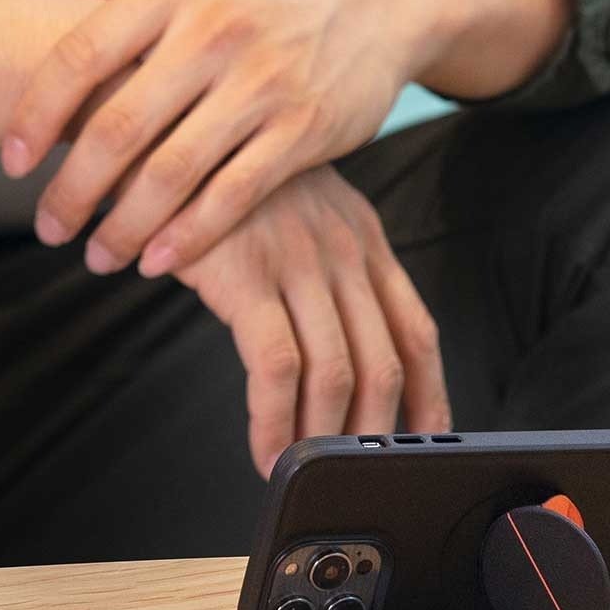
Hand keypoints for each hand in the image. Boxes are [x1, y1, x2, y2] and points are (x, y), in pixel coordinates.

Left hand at [0, 0, 446, 276]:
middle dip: (74, 189)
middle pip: (121, 126)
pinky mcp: (304, 129)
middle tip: (49, 229)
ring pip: (177, 170)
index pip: (81, 56)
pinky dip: (192, 234)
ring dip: (126, 225)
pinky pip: (236, 193)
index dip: (35, 115)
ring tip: (99, 256)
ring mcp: (265, 84)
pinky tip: (161, 260)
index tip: (12, 162)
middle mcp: (217, 32)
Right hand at [175, 164, 451, 478]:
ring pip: (335, 371)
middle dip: (377, 430)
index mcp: (367, 242)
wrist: (178, 137)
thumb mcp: (309, 220)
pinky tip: (264, 448)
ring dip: (323, 437)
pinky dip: (275, 420)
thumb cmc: (238, 192)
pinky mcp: (246, 274)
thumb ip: (337, 276)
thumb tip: (351, 354)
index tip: (430, 438)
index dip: (431, 393)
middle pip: (384, 360)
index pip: (417, 330)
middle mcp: (345, 252)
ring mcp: (299, 262)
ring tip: (303, 470)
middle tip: (359, 472)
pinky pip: (276, 365)